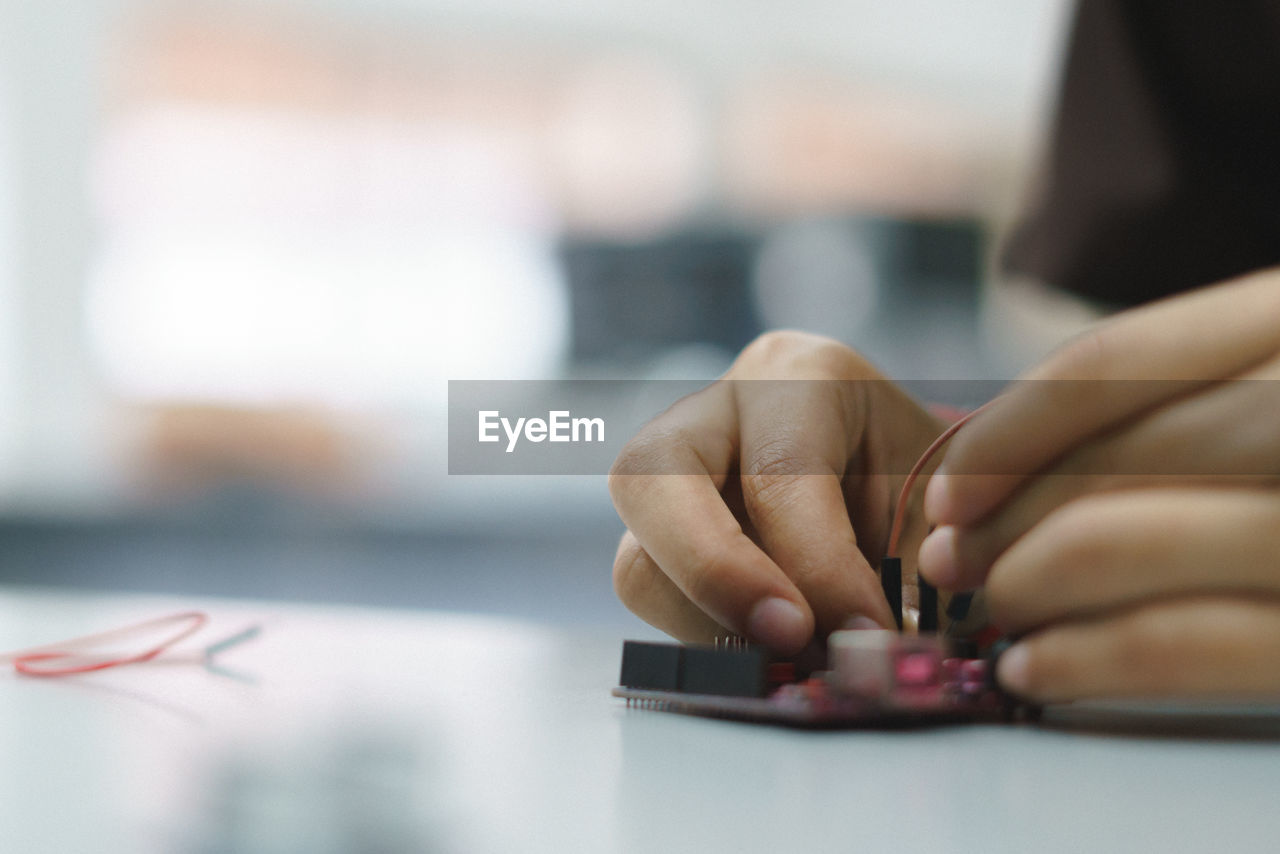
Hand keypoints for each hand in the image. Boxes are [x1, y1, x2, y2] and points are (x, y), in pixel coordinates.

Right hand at [609, 331, 944, 653]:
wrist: (914, 494)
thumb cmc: (936, 490)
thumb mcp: (952, 506)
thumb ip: (924, 565)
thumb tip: (875, 652)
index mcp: (796, 377)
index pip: (779, 469)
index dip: (819, 564)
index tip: (866, 634)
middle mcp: (711, 413)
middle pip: (654, 476)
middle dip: (716, 572)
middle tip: (789, 639)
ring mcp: (668, 481)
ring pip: (638, 558)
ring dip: (714, 627)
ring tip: (801, 660)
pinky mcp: (654, 544)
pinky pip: (651, 602)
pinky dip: (710, 643)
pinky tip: (775, 656)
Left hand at [920, 269, 1279, 701]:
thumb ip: (1203, 397)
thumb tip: (1019, 462)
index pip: (1120, 361)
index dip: (1011, 428)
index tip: (947, 485)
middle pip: (1114, 455)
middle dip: (1006, 515)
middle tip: (949, 564)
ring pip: (1132, 540)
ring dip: (1029, 585)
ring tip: (989, 617)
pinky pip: (1191, 644)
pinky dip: (1092, 660)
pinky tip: (1039, 671)